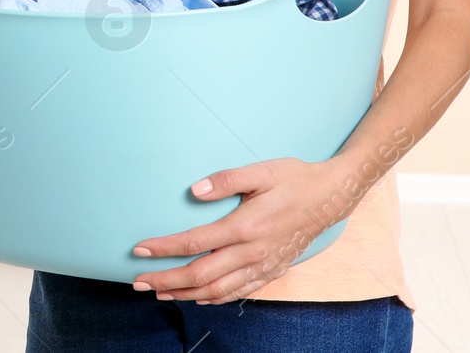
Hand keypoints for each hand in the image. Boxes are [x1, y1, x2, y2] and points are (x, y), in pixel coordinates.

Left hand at [129, 157, 348, 304]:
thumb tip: (195, 190)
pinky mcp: (271, 271)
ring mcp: (262, 266)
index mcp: (245, 226)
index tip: (140, 251)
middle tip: (138, 283)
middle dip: (166, 281)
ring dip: (185, 294)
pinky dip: (215, 298)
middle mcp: (252, 252)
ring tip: (160, 294)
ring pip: (217, 290)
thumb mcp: (261, 171)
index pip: (194, 243)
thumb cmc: (294, 179)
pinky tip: (198, 298)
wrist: (331, 198)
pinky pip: (238, 293)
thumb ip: (226, 180)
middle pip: (200, 274)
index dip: (164, 249)